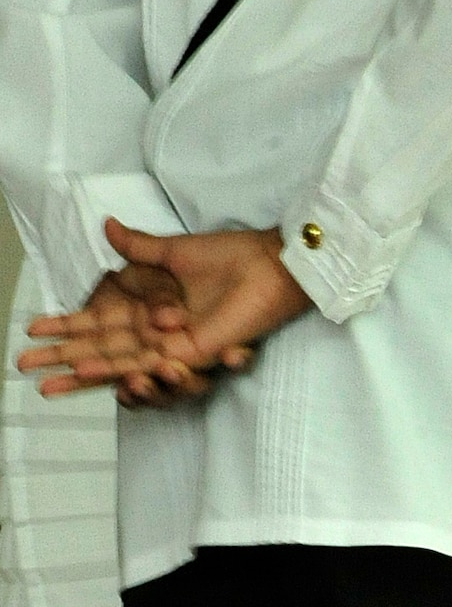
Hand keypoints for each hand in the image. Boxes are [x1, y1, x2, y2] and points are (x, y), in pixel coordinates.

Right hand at [22, 219, 311, 404]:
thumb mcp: (175, 250)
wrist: (272, 262)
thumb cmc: (233, 254)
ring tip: (54, 380)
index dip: (65, 327)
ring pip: (121, 362)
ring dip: (87, 371)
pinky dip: (124, 369)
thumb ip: (139, 247)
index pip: (99, 321)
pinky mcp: (195, 351)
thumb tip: (109, 225)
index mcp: (151, 306)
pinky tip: (99, 373)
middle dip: (61, 358)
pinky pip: (154, 364)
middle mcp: (158, 329)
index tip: (32, 332)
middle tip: (23, 367)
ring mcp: (175, 343)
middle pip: (101, 348)